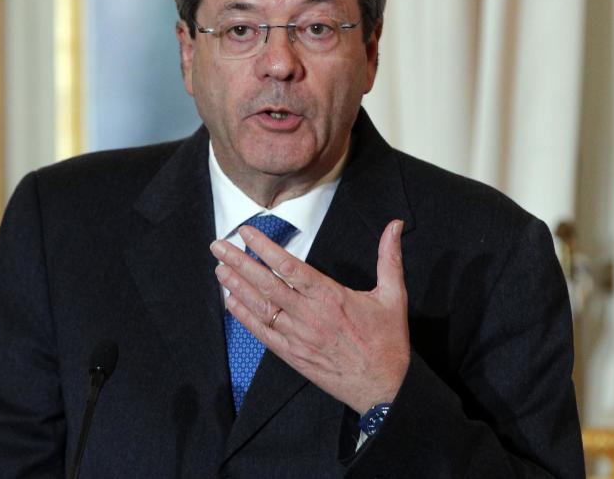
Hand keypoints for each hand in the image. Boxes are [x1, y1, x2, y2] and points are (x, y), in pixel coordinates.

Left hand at [211, 220, 410, 413]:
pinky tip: (231, 303)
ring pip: (261, 307)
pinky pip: (263, 333)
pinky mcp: (293, 355)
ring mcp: (298, 336)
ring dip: (237, 287)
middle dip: (240, 263)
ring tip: (219, 269)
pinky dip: (245, 317)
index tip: (247, 234)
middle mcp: (309, 315)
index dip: (264, 248)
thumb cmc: (387, 341)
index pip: (289, 266)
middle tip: (219, 246)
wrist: (384, 387)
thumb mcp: (393, 295)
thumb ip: (389, 257)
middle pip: (266, 284)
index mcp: (330, 296)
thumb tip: (394, 226)